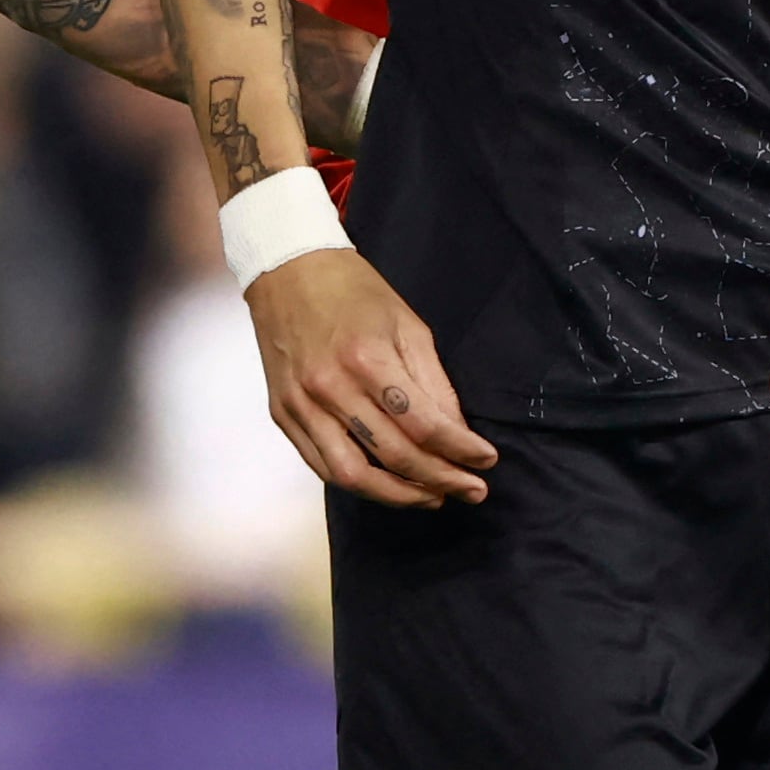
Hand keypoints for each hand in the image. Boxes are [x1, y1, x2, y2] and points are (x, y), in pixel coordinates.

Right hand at [248, 247, 494, 506]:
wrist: (286, 272)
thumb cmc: (353, 292)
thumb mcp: (408, 324)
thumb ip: (432, 382)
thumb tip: (456, 431)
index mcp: (367, 358)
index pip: (423, 423)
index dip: (460, 449)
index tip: (487, 461)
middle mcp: (330, 388)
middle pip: (393, 455)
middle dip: (439, 480)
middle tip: (472, 490)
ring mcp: (301, 406)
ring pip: (352, 475)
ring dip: (398, 495)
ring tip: (432, 497)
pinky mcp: (283, 415)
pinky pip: (322, 466)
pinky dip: (359, 483)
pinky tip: (388, 485)